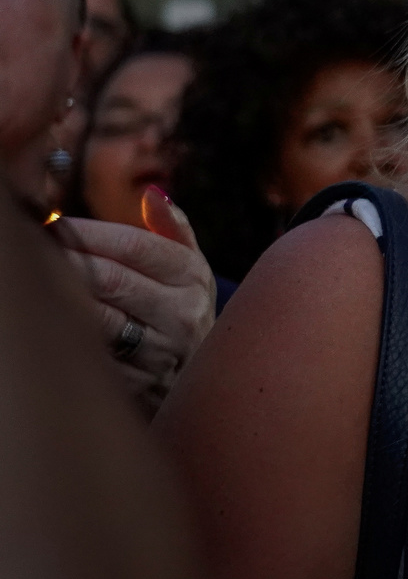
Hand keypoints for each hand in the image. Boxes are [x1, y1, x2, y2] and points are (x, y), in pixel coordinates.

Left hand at [52, 187, 215, 412]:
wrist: (201, 374)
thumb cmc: (180, 307)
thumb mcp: (189, 268)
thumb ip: (172, 228)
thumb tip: (150, 195)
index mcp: (192, 277)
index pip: (135, 246)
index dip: (88, 233)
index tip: (52, 224)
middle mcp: (182, 314)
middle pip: (111, 279)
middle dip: (67, 260)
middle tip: (35, 247)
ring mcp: (160, 352)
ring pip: (97, 318)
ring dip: (61, 298)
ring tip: (39, 283)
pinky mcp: (136, 384)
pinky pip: (90, 355)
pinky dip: (66, 336)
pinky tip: (50, 323)